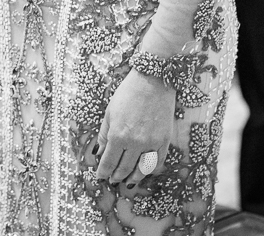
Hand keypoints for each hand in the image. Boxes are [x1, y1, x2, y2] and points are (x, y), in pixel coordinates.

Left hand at [92, 70, 175, 187]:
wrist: (153, 82)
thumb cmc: (128, 94)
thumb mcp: (110, 112)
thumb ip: (104, 134)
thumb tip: (99, 152)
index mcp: (118, 135)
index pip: (109, 162)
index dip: (103, 172)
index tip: (100, 176)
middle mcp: (135, 143)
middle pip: (124, 168)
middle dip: (116, 176)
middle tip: (112, 180)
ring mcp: (151, 143)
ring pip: (142, 169)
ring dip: (133, 178)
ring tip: (127, 181)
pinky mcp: (164, 141)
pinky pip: (157, 162)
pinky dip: (150, 170)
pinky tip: (144, 171)